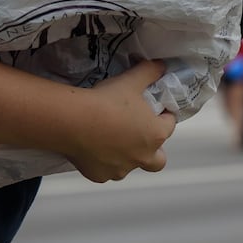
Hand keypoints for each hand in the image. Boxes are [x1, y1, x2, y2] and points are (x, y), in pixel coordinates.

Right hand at [64, 59, 176, 183]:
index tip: (152, 109)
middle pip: (158, 160)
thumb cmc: (107, 101)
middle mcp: (142, 157)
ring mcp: (121, 170)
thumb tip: (161, 65)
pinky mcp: (100, 176)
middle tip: (137, 133)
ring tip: (109, 138)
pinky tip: (91, 148)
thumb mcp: (132, 80)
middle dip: (152, 149)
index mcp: (155, 135)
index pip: (169, 125)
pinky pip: (105, 171)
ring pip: (129, 166)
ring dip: (125, 156)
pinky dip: (102, 162)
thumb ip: (150, 71)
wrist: (74, 121)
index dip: (162, 115)